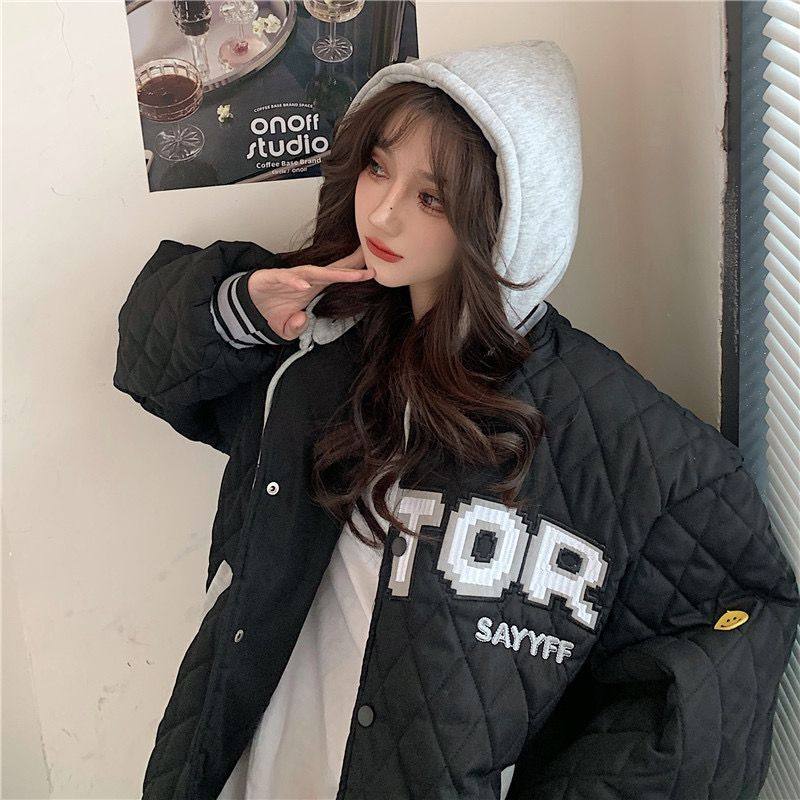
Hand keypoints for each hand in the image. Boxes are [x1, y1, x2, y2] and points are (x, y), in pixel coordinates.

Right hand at [247, 246, 373, 340]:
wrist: (245, 307)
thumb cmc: (270, 312)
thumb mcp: (286, 330)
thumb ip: (297, 328)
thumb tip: (302, 319)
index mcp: (312, 289)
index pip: (336, 279)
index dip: (353, 276)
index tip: (372, 274)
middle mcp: (304, 280)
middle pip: (331, 271)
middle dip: (350, 267)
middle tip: (370, 263)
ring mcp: (288, 277)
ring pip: (313, 272)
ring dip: (332, 274)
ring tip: (350, 276)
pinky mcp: (271, 277)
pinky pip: (284, 277)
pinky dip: (294, 280)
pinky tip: (304, 285)